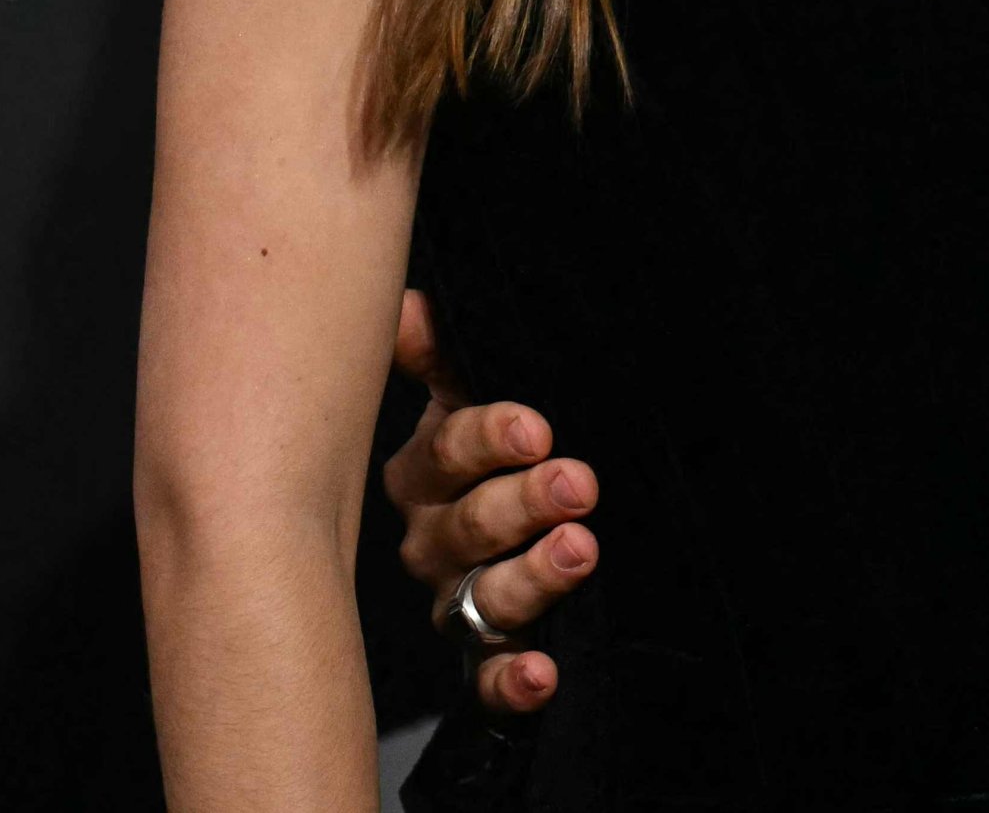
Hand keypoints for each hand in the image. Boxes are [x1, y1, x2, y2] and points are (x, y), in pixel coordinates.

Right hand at [382, 290, 598, 711]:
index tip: (535, 428)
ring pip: (481, 599)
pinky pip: (489, 678)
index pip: (445, 453)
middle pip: (467, 526)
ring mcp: (460, 601)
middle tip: (576, 484)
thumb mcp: (472, 391)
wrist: (541, 521)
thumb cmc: (501, 446)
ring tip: (580, 551)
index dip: (485, 438)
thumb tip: (408, 306)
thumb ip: (443, 353)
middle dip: (522, 503)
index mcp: (428, 474)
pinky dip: (513, 681)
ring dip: (531, 578)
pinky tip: (544, 674)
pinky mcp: (491, 658)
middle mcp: (433, 542)